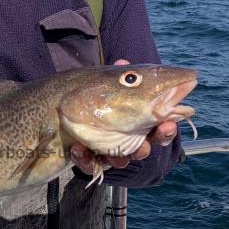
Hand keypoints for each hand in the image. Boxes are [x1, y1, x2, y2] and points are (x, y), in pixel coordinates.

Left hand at [70, 59, 177, 173]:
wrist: (61, 108)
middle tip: (143, 146)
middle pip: (142, 149)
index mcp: (138, 120)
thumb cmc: (93, 95)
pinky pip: (89, 165)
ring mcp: (106, 150)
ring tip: (114, 153)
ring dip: (118, 158)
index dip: (165, 130)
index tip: (167, 124)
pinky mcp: (87, 159)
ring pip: (119, 161)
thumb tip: (123, 62)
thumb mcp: (107, 83)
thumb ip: (119, 77)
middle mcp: (125, 138)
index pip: (157, 129)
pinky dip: (85, 159)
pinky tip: (78, 149)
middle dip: (146, 148)